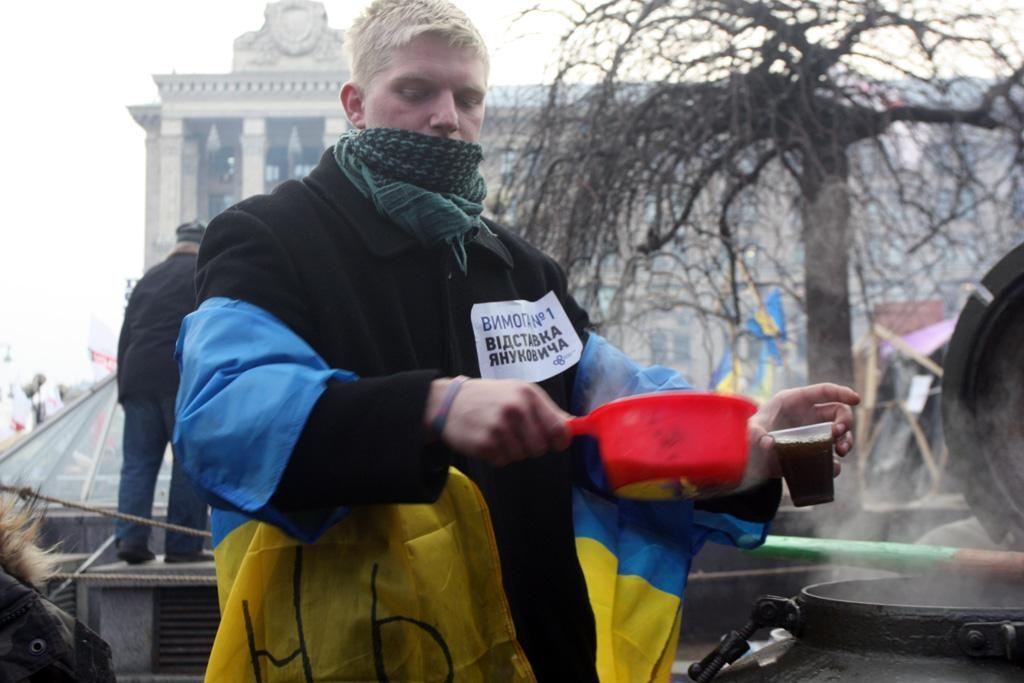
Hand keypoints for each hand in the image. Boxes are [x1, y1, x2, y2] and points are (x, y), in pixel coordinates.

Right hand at [424, 378, 570, 466]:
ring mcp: (500, 428)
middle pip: (540, 447)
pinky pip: (503, 461)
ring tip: (498, 434)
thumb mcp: (519, 392)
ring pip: (522, 456)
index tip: (555, 443)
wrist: (449, 402)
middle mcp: (516, 409)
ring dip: (512, 451)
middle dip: (531, 446)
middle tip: (516, 434)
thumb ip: (547, 410)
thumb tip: (574, 426)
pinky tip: (487, 440)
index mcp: (528, 394)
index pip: (558, 428)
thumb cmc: (489, 397)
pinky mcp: (485, 444)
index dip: (559, 441)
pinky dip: (497, 455)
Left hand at [748, 383, 860, 477]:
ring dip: (846, 441)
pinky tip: (834, 467)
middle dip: (845, 421)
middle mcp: (810, 415)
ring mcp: (815, 434)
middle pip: (838, 411)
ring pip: (840, 434)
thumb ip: (755, 432)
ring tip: (842, 451)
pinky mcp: (815, 452)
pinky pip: (832, 457)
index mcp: (796, 401)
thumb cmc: (752, 432)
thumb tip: (768, 443)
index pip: (824, 391)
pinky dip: (836, 463)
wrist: (752, 459)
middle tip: (838, 434)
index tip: (856, 399)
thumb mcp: (751, 428)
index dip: (842, 392)